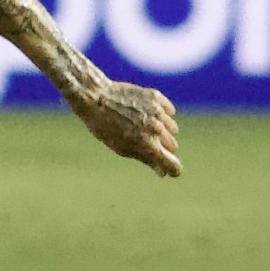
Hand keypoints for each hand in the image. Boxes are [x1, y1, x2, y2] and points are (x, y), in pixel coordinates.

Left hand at [67, 81, 181, 177]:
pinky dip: (162, 114)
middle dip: (162, 147)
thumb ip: (146, 159)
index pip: (173, 164)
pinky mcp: (157, 97)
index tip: (171, 170)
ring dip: (162, 130)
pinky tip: (147, 113)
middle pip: (172, 145)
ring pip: (172, 128)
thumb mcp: (122, 148)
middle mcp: (156, 129)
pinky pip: (169, 111)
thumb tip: (163, 173)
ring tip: (143, 125)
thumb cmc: (105, 127)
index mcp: (148, 146)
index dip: (173, 169)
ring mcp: (158, 112)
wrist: (96, 98)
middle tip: (144, 141)